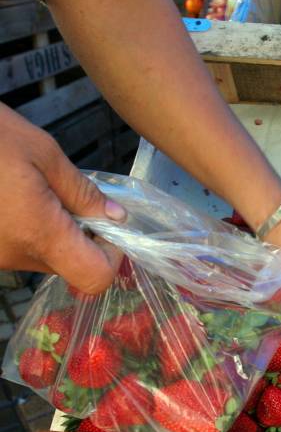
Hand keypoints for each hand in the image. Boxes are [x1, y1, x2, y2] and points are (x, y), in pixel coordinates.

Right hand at [0, 104, 125, 292]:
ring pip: (42, 257)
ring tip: (38, 191)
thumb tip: (116, 217)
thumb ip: (82, 192)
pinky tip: (16, 196)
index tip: (109, 227)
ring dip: (54, 232)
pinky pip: (16, 248)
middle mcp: (13, 256)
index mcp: (38, 234)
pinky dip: (27, 229)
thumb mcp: (43, 154)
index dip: (112, 256)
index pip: (94, 277)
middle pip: (69, 266)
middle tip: (76, 200)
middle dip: (83, 238)